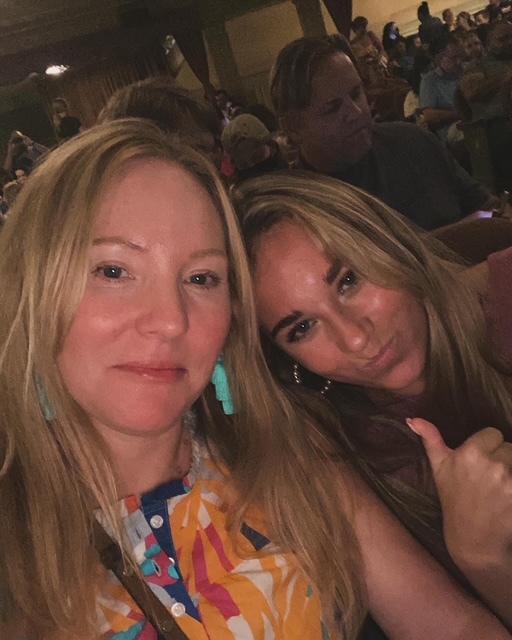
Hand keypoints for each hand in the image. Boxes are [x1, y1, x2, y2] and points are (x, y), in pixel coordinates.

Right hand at [407, 418, 511, 569]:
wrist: (473, 539)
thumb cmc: (453, 500)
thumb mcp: (438, 468)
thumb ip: (430, 438)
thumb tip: (412, 419)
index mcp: (471, 452)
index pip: (493, 433)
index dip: (487, 446)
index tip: (480, 462)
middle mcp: (493, 463)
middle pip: (509, 447)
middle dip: (502, 458)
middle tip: (490, 477)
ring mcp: (511, 480)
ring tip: (501, 487)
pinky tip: (507, 496)